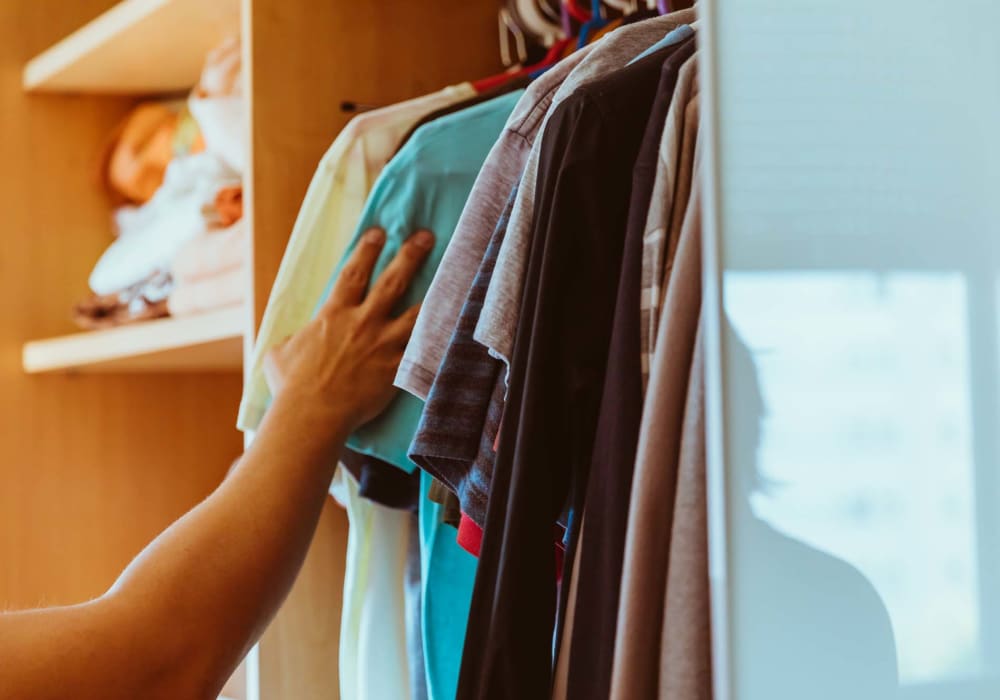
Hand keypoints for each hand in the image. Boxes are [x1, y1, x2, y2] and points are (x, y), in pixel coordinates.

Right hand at [264, 228, 433, 432]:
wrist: (311, 415)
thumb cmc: (290, 386)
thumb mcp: (279, 353)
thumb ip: (293, 339)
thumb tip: (293, 339)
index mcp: (334, 314)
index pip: (353, 273)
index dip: (367, 250)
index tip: (379, 232)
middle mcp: (363, 323)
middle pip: (392, 282)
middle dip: (410, 256)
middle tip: (426, 237)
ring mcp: (382, 345)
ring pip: (416, 313)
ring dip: (434, 293)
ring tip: (453, 277)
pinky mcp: (395, 370)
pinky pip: (422, 351)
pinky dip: (437, 339)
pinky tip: (454, 328)